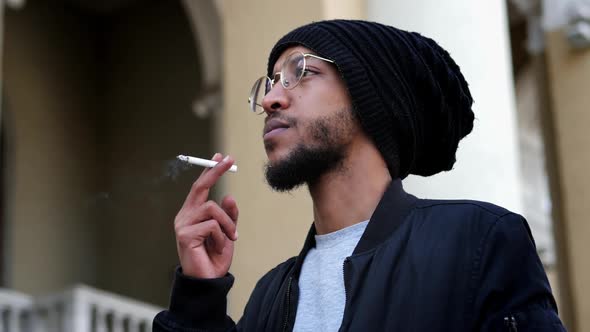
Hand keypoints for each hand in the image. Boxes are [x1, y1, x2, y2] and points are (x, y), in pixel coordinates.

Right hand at [174, 153, 238, 278]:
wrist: (209, 281)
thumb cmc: (215, 257)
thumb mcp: (227, 232)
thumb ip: (228, 216)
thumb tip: (229, 197)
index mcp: (192, 214)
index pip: (199, 188)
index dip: (209, 171)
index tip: (220, 157)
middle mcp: (184, 216)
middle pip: (200, 187)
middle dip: (215, 171)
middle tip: (229, 159)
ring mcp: (183, 225)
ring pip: (213, 208)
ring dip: (227, 223)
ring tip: (231, 238)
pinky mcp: (185, 235)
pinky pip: (212, 225)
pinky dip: (222, 235)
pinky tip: (217, 247)